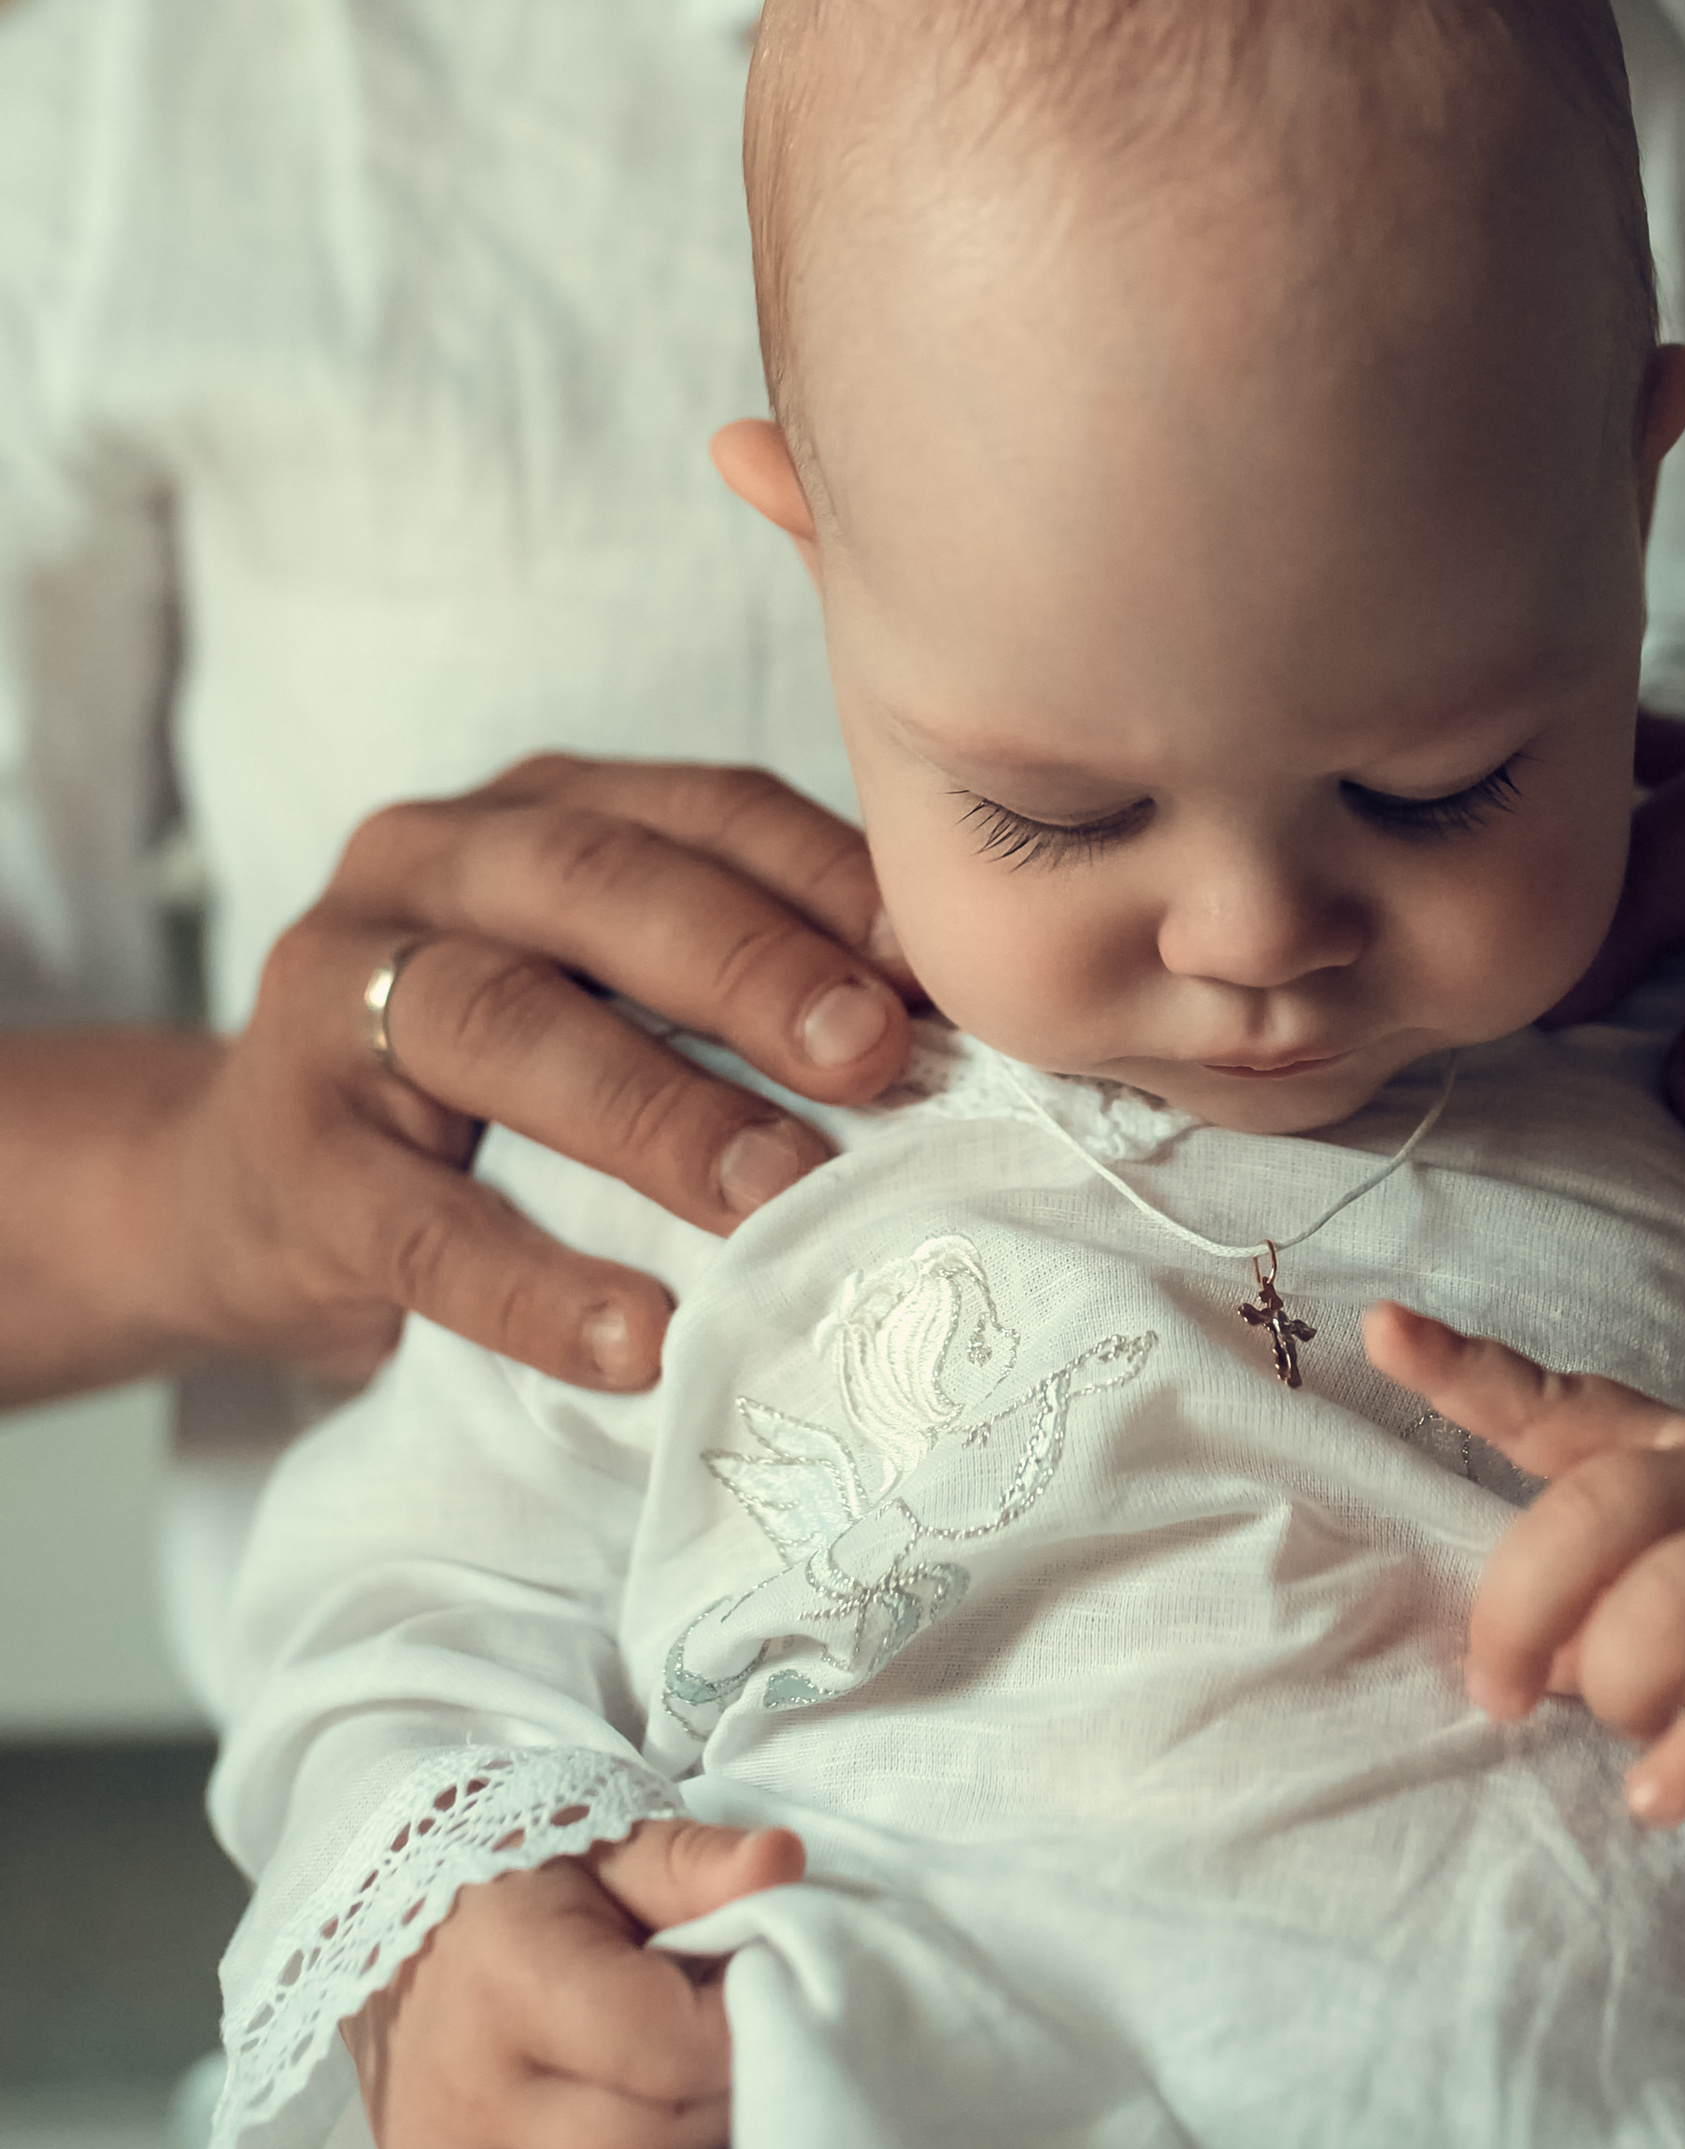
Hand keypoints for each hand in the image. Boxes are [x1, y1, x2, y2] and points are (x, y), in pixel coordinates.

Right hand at [167, 755, 918, 1388]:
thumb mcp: (613, 999)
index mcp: (541, 811)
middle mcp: (431, 867)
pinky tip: (638, 1340)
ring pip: (503, 1025)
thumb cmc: (494, 1094)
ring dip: (659, 1112)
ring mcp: (338, 1001)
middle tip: (872, 1055)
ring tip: (781, 1198)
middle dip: (749, 967)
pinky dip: (534, 1285)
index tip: (942, 972)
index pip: (704, 809)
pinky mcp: (292, 1157)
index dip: (827, 878)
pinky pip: (418, 1222)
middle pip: (601, 887)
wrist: (248, 1194)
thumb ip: (748, 987)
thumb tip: (972, 1041)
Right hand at [338, 1814, 805, 2148]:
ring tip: (707, 2092)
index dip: (742, 2029)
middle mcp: (471, 2090)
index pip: (666, 2048)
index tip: (771, 1993)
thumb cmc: (524, 1883)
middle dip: (726, 2106)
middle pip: (647, 2146)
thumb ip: (698, 1861)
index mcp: (509, 1979)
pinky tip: (658, 2138)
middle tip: (755, 2051)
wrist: (399, 1931)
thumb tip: (783, 1862)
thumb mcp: (610, 1845)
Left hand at [1367, 1302, 1684, 1864]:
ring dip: (1618, 1686)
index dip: (1469, 1370)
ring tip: (1626, 1733)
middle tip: (1502, 1693)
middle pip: (1597, 1511)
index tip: (1383, 1330)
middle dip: (1521, 1610)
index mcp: (1676, 1444)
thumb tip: (1520, 1665)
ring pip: (1675, 1603)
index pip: (1561, 1401)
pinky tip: (1658, 1798)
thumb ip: (1601, 1576)